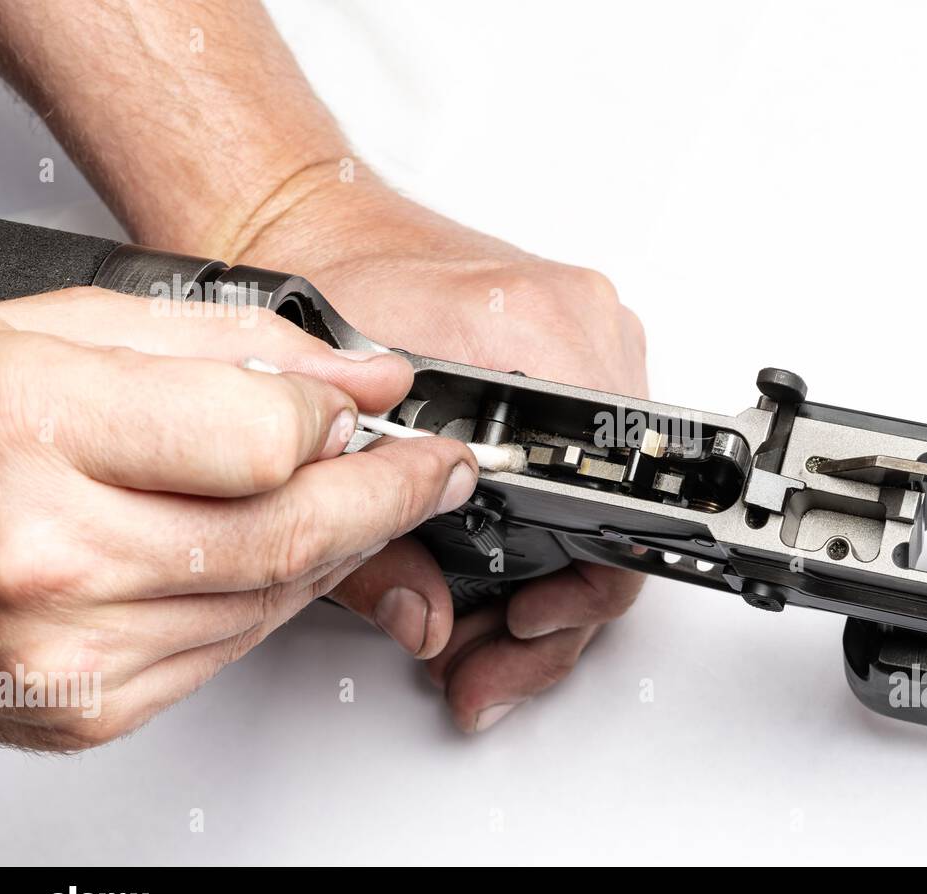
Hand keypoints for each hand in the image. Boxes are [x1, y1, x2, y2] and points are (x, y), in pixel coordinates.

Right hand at [0, 287, 476, 749]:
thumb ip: (232, 344)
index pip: (264, 439)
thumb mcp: (72, 330)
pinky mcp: (83, 706)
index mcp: (39, 433)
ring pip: (275, 598)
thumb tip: (363, 380)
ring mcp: (68, 649)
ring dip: (343, 549)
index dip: (338, 422)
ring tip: (361, 500)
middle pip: (290, 532)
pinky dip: (276, 597)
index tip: (375, 409)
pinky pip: (230, 647)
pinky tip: (279, 553)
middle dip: (390, 496)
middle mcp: (52, 555)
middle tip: (434, 468)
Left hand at [231, 177, 648, 732]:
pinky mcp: (578, 330)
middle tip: (495, 648)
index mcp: (537, 338)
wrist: (309, 212)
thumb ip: (374, 552)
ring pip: (610, 487)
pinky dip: (553, 502)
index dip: (571, 595)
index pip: (607, 508)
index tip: (520, 630)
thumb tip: (427, 623)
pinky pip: (592, 446)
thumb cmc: (316, 288)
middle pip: (617, 511)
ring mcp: (592, 325)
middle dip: (556, 604)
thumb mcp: (328, 437)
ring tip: (488, 614)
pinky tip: (504, 539)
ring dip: (555, 563)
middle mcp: (582, 324)